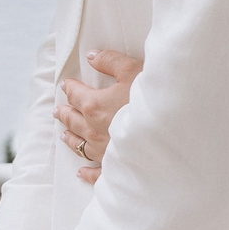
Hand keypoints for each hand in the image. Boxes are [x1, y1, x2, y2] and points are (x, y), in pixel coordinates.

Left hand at [55, 50, 142, 185]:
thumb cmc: (152, 99)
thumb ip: (109, 61)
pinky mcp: (114, 167)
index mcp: (94, 105)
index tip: (66, 85)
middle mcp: (93, 130)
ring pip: (80, 145)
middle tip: (58, 110)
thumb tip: (92, 56)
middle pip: (73, 120)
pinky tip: (81, 172)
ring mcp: (103, 151)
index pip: (76, 94)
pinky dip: (87, 173)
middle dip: (65, 113)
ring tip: (64, 134)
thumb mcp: (132, 70)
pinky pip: (96, 173)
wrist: (171, 131)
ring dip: (70, 138)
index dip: (70, 88)